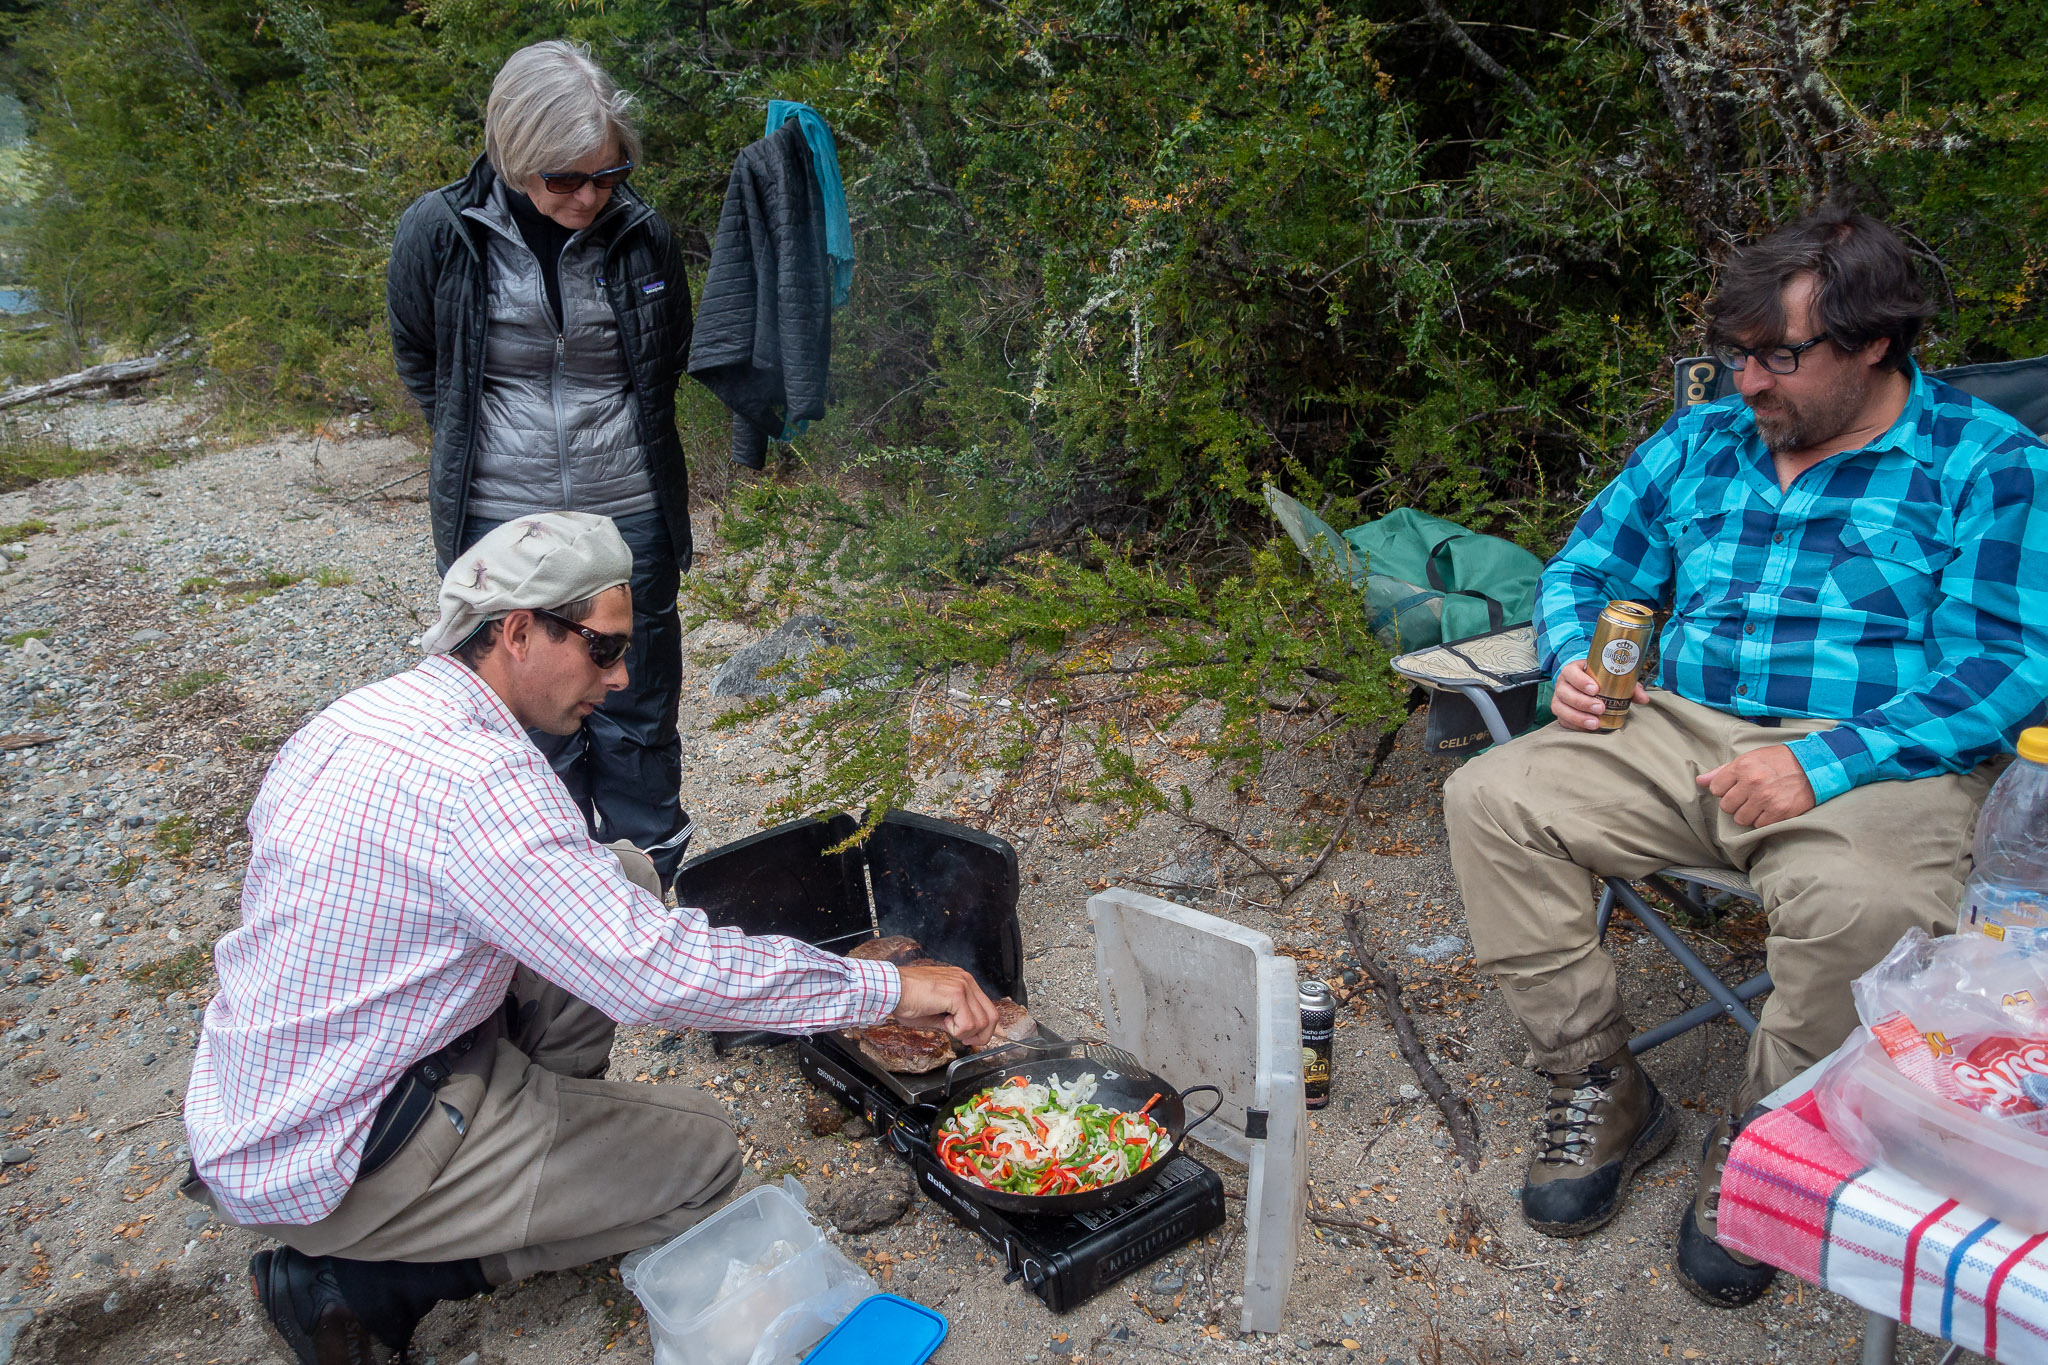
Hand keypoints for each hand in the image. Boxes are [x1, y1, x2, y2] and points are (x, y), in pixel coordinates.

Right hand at [891, 961, 998, 1047]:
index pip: (987, 1008)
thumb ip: (954, 1018)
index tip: (973, 1038)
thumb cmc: (907, 999)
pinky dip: (956, 1030)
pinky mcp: (956, 994)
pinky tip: (943, 1022)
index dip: (985, 1028)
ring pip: (982, 1021)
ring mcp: (962, 985)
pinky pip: (967, 1023)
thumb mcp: (937, 1011)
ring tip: (946, 1025)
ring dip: (964, 1032)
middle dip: (982, 1035)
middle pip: (992, 1015)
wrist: (891, 989)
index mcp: (962, 982)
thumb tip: (967, 1032)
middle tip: (966, 1041)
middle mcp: (966, 980)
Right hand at [1551, 658, 1647, 731]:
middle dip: (1582, 702)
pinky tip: (1587, 729)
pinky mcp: (1560, 713)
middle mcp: (1562, 684)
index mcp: (1572, 670)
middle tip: (1600, 708)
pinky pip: (1562, 721)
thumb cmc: (1599, 680)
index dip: (1581, 681)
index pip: (1571, 673)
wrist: (1585, 685)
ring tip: (1595, 723)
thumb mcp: (1613, 677)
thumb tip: (1644, 699)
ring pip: (1560, 708)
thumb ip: (1629, 686)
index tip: (1595, 689)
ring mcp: (1558, 699)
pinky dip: (1575, 725)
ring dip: (1578, 717)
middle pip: (1565, 692)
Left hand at [1698, 745, 1816, 827]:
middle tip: (1748, 797)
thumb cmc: (1779, 761)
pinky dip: (1764, 820)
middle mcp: (1752, 782)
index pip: (1716, 789)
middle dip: (1736, 803)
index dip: (1725, 790)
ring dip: (1749, 814)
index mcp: (1742, 766)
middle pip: (1726, 806)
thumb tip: (1699, 781)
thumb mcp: (1750, 758)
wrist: (1814, 766)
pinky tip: (1771, 809)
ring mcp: (1765, 798)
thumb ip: (1723, 771)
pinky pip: (1759, 825)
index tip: (1736, 787)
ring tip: (1760, 803)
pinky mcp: (1779, 812)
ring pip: (1741, 819)